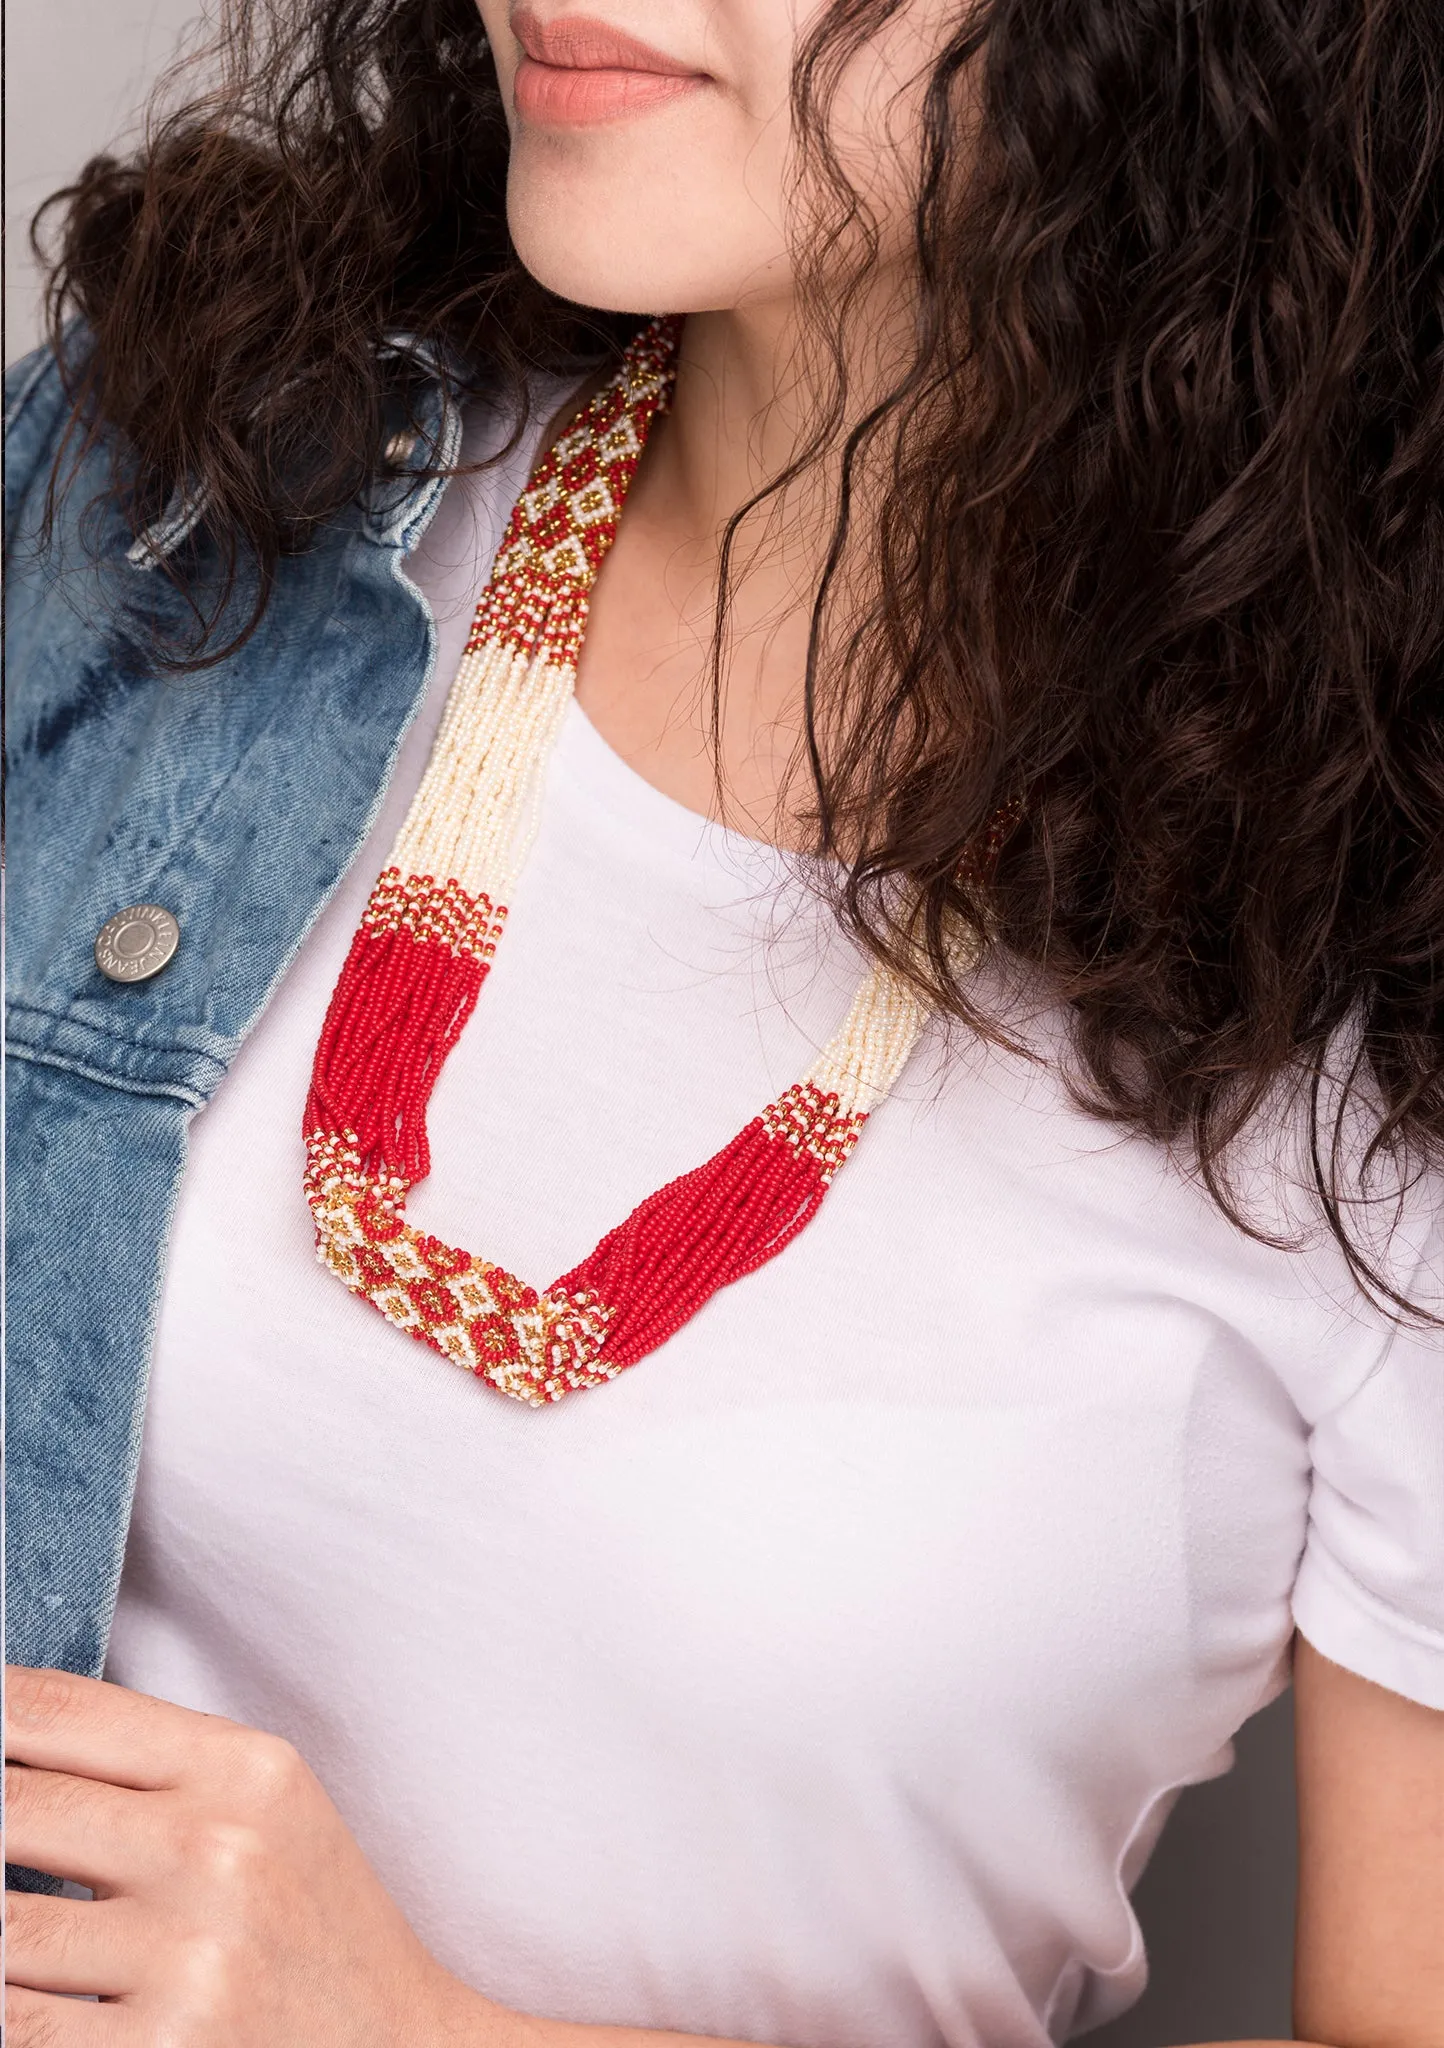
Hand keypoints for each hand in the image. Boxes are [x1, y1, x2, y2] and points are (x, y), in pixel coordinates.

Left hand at [3, 1664, 498, 2045]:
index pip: (58, 1711)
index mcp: (244, 1769)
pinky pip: (18, 2022)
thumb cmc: (312, 1921)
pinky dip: (1, 2003)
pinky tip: (18, 1983)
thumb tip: (1, 1750)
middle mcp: (218, 1850)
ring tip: (5, 1916)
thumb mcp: (265, 1807)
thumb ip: (150, 1767)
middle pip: (11, 1806)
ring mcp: (188, 1958)